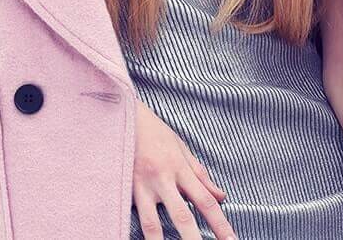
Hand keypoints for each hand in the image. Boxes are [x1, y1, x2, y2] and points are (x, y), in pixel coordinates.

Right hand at [132, 99, 235, 239]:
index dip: (220, 224)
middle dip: (194, 239)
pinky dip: (136, 232)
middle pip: (182, 216)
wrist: (121, 115)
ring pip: (151, 224)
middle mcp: (162, 179)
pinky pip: (132, 216)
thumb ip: (200, 175)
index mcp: (180, 168)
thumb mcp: (182, 149)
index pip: (205, 201)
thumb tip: (221, 196)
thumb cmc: (154, 133)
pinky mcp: (123, 189)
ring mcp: (140, 186)